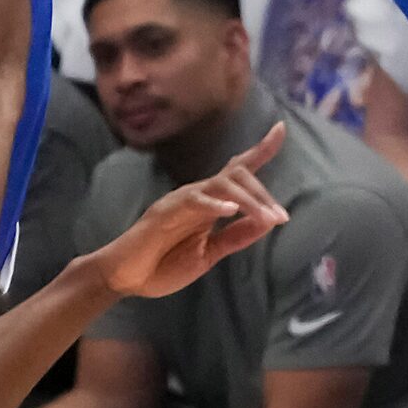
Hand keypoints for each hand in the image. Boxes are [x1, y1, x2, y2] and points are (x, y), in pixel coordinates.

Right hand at [96, 125, 288, 298]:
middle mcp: (198, 196)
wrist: (126, 278)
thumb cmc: (163, 264)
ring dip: (249, 200)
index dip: (259, 150)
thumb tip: (267, 222)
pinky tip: (231, 210)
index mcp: (209, 204)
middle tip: (281, 217)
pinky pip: (193, 201)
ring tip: (268, 218)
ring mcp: (181, 201)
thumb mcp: (209, 253)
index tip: (280, 129)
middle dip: (263, 193)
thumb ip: (235, 237)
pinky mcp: (164, 212)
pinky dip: (214, 204)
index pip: (237, 171)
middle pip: (236, 175)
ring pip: (221, 184)